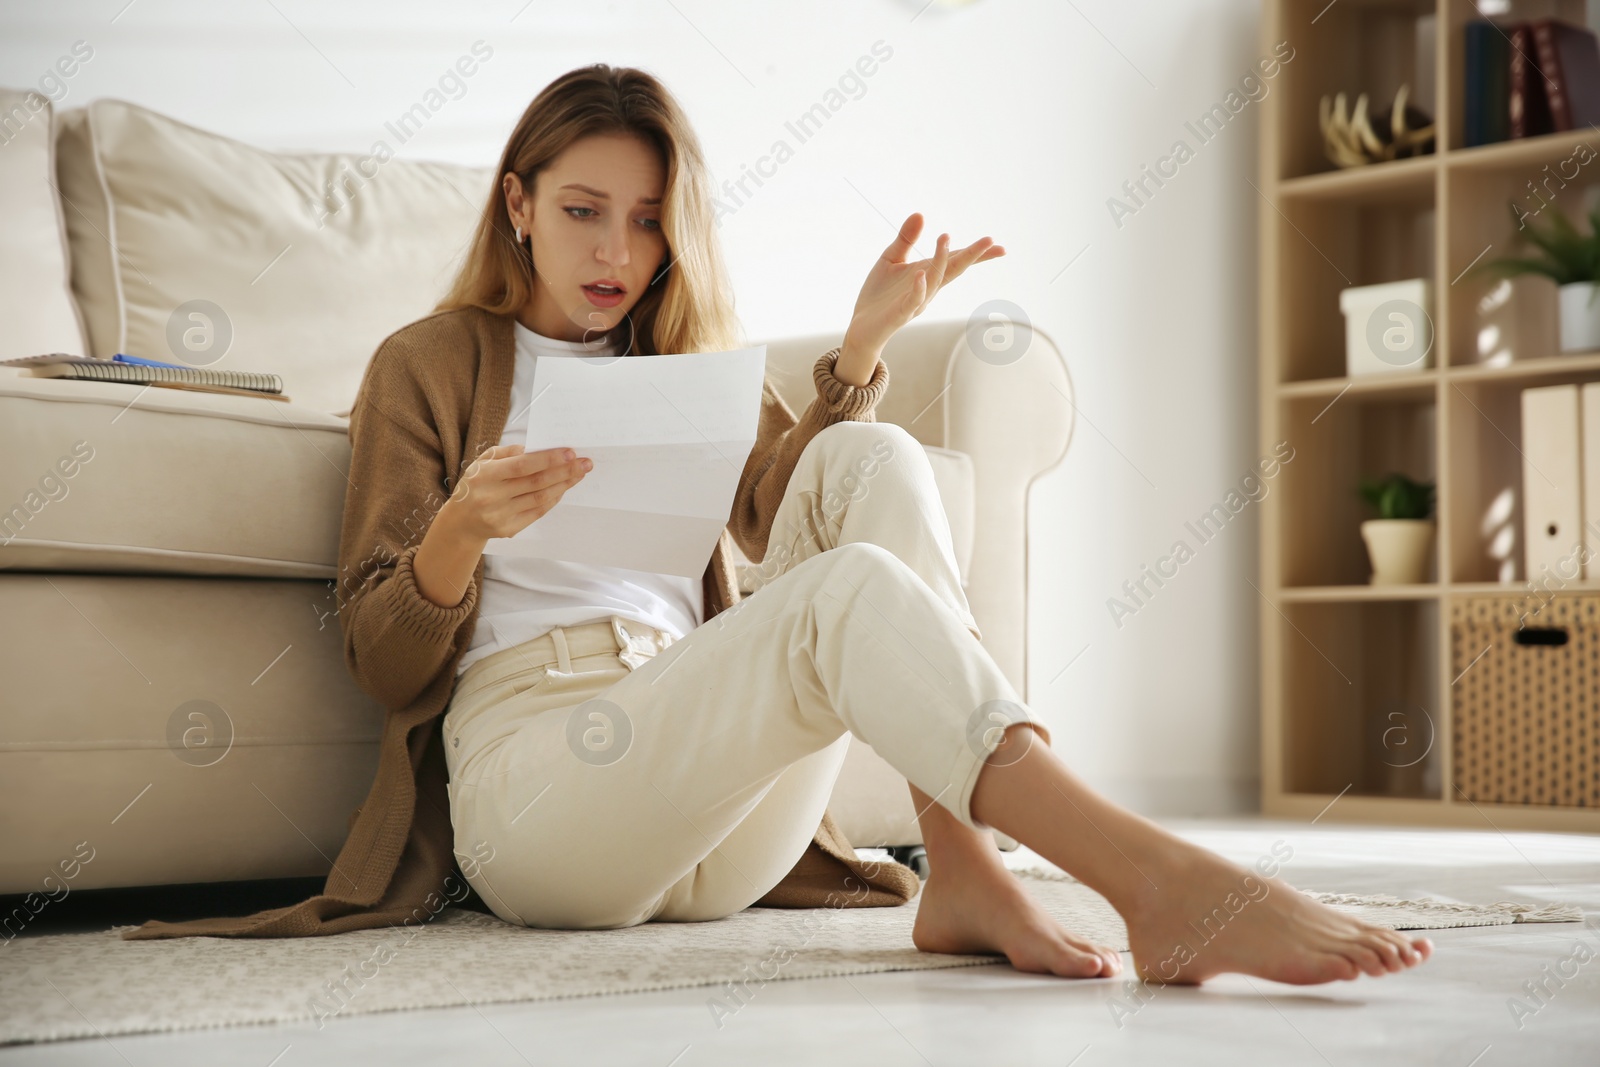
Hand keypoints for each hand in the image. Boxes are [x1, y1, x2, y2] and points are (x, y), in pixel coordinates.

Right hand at [443, 444, 591, 543]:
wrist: (460, 521)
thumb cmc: (476, 484)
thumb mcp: (482, 462)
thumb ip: (508, 453)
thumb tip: (537, 449)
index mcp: (485, 475)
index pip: (522, 466)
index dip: (548, 459)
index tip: (570, 453)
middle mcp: (492, 497)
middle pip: (536, 482)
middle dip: (564, 471)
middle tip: (585, 463)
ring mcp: (500, 515)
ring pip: (540, 498)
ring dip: (563, 485)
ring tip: (579, 474)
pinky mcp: (509, 529)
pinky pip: (537, 512)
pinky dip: (553, 499)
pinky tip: (564, 488)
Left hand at [839, 212, 1005, 377]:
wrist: (861, 326)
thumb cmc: (879, 294)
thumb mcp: (891, 259)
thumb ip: (906, 238)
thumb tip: (921, 214)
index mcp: (927, 273)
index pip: (955, 260)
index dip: (976, 253)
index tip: (997, 245)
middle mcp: (927, 288)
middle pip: (953, 269)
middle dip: (971, 256)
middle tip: (990, 242)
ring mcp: (916, 301)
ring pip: (934, 281)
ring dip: (941, 260)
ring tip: (944, 238)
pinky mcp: (900, 313)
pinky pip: (912, 301)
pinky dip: (919, 289)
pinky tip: (921, 275)